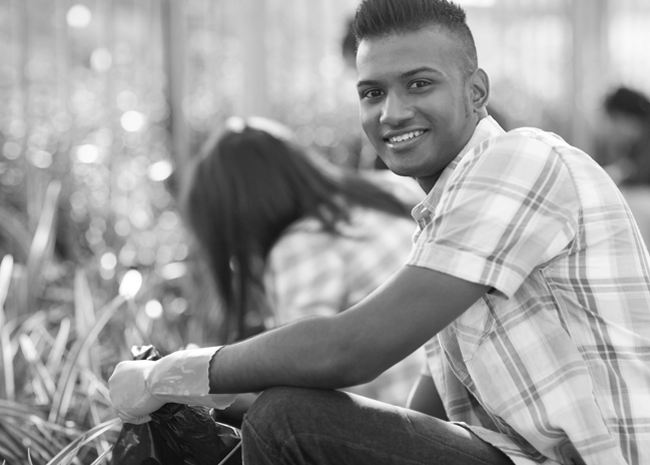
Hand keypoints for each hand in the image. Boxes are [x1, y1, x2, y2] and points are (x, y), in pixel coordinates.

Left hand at [108, 347, 236, 424]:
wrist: (162, 379)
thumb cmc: (164, 370)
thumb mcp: (156, 367)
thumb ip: (153, 372)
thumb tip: (184, 353)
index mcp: (121, 368)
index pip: (127, 384)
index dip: (139, 390)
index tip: (151, 392)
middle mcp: (113, 381)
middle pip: (125, 396)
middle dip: (137, 400)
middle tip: (152, 402)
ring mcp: (115, 396)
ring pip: (127, 407)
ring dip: (140, 409)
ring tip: (153, 408)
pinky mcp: (120, 409)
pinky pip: (130, 418)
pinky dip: (141, 418)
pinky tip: (151, 413)